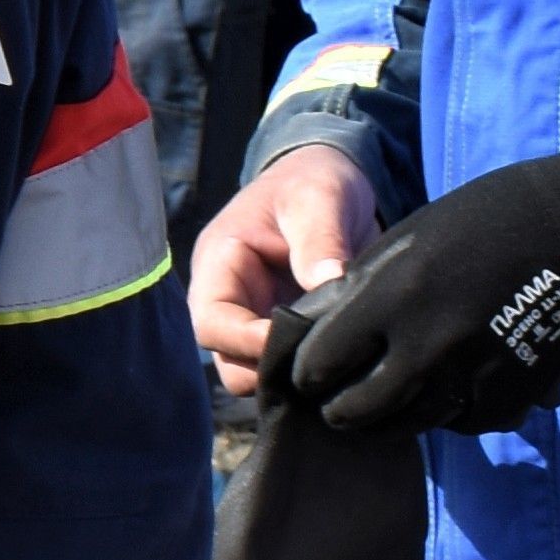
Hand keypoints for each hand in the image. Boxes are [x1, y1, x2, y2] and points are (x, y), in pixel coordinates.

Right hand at [189, 146, 378, 393]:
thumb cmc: (312, 181)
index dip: (248, 342)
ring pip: (259, 374)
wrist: (329, 181)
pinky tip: (347, 367)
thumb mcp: (317, 198)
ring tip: (339, 366)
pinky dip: (313, 375)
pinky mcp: (286, 333)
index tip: (299, 342)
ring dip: (294, 379)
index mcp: (220, 266)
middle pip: (231, 363)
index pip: (212, 323)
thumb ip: (320, 239)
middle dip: (272, 371)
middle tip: (325, 363)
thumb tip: (328, 283)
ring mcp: (258, 321)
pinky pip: (290, 369)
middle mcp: (231, 302)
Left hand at [276, 150, 559, 436]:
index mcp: (389, 297)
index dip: (308, 373)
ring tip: (384, 412)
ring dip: (392, 420)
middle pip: (357, 409)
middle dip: (341, 411)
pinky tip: (447, 396)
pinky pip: (463, 423)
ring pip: (409, 424)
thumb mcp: (407, 239)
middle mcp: (424, 345)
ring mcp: (468, 376)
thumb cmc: (488, 219)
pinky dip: (451, 415)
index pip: (321, 361)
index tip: (310, 376)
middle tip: (339, 407)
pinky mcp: (509, 397)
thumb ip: (362, 289)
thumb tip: (320, 326)